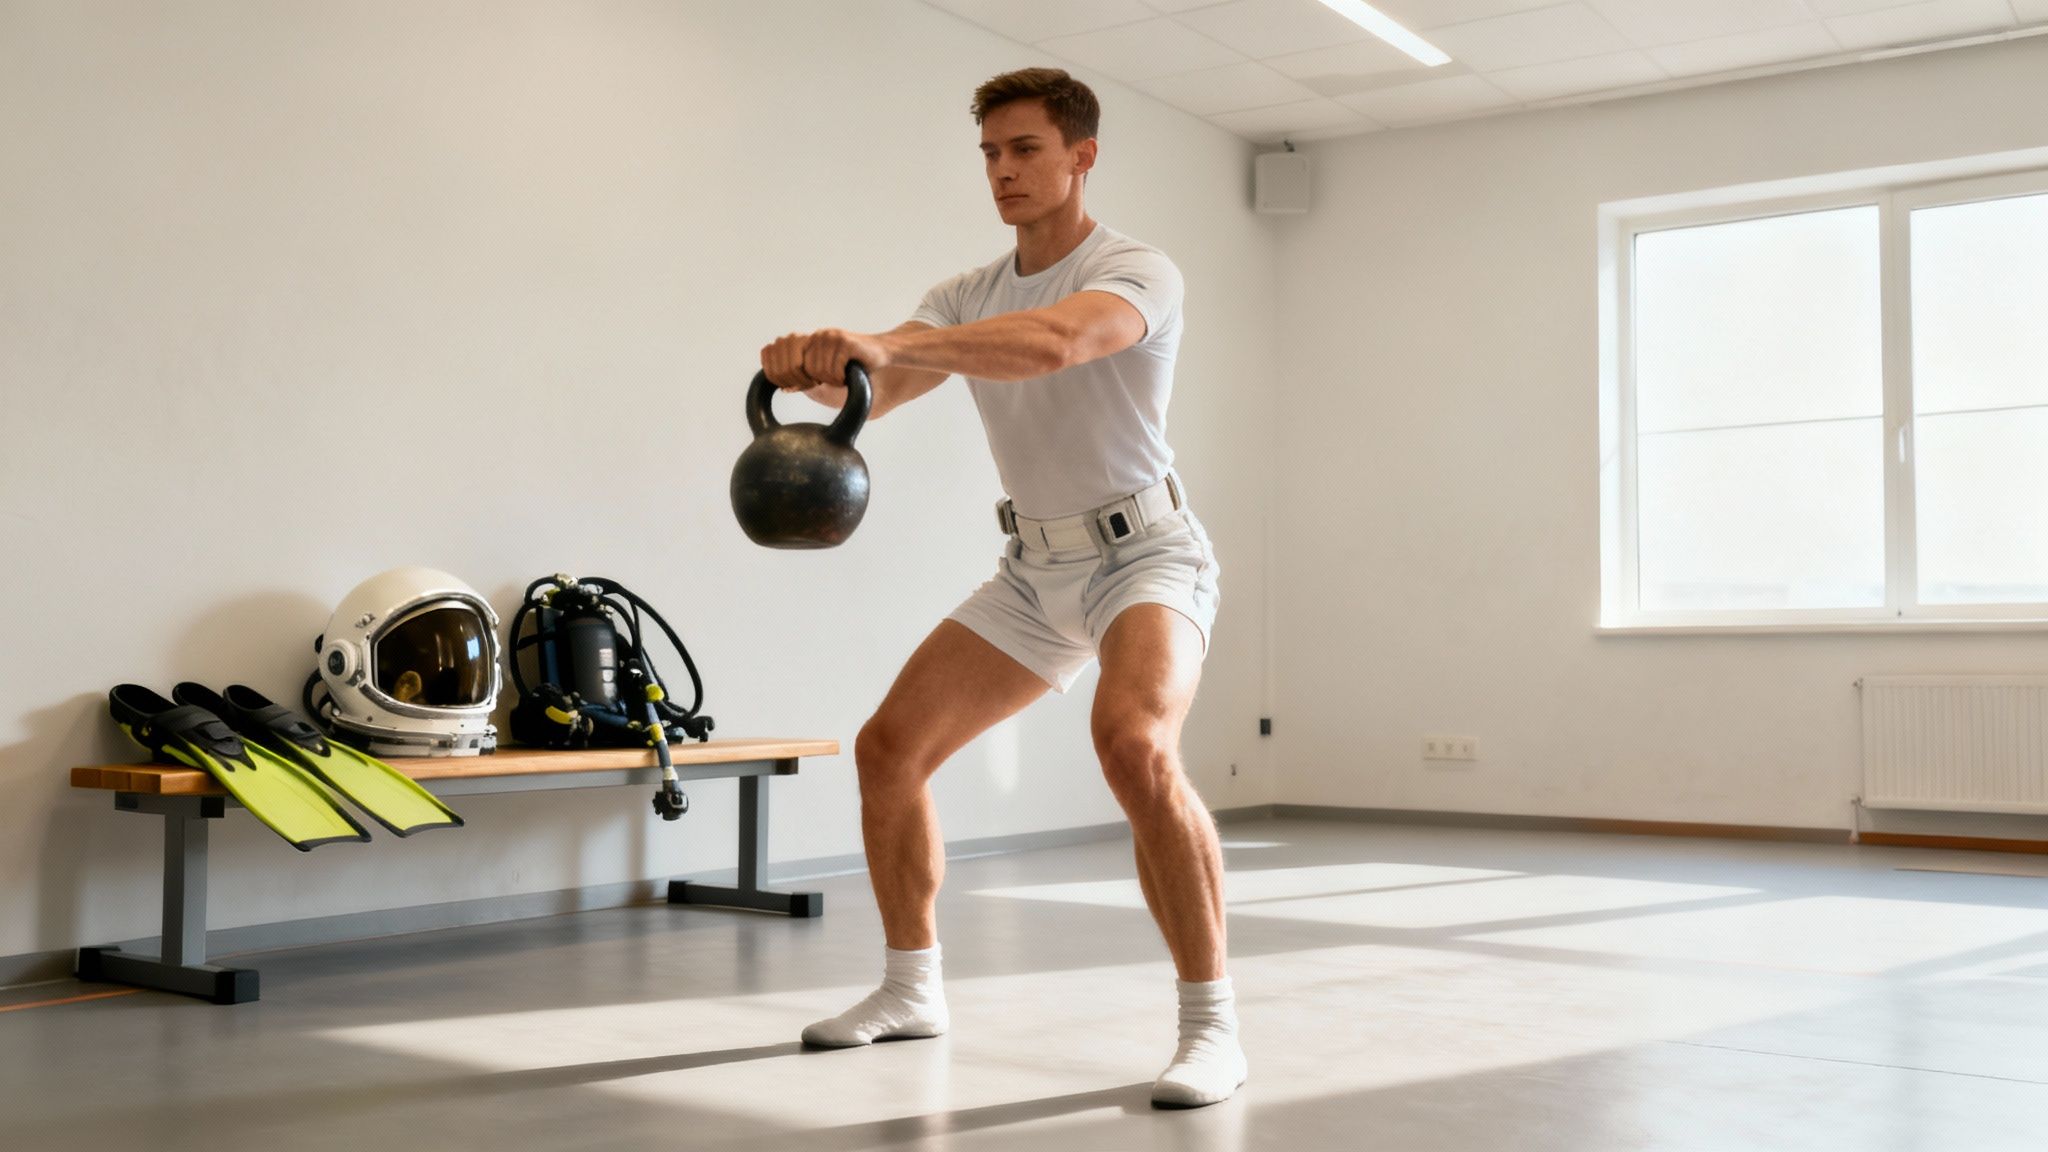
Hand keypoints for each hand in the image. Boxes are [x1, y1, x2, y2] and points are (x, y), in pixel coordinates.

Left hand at [759, 328, 892, 393]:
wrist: (883, 351)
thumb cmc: (855, 363)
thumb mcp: (828, 365)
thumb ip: (810, 372)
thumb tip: (787, 389)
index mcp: (813, 340)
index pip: (795, 364)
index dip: (804, 379)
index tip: (816, 386)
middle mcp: (820, 335)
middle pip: (808, 369)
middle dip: (822, 381)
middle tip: (835, 381)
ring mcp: (833, 337)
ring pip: (821, 370)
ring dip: (833, 381)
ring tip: (843, 378)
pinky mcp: (846, 343)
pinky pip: (835, 369)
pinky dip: (842, 378)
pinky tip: (849, 375)